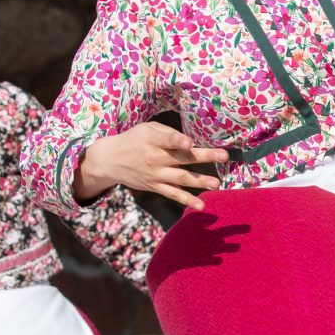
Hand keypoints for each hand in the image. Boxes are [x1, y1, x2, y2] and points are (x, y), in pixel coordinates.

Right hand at [76, 122, 229, 208]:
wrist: (110, 161)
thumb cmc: (133, 140)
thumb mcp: (146, 129)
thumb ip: (168, 133)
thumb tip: (190, 141)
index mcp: (152, 141)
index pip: (167, 141)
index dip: (178, 141)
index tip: (190, 142)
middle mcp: (155, 159)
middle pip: (182, 158)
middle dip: (204, 157)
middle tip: (224, 156)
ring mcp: (156, 175)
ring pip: (181, 178)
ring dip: (199, 181)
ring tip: (216, 183)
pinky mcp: (156, 187)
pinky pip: (173, 194)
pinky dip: (187, 200)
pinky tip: (201, 205)